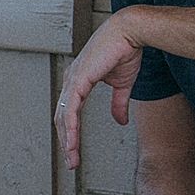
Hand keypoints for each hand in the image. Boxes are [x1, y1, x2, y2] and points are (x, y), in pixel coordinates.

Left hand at [56, 11, 146, 169]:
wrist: (131, 32)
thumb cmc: (125, 50)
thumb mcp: (123, 84)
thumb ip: (118, 103)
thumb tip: (120, 121)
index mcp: (79, 80)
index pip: (70, 112)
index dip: (71, 133)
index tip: (75, 152)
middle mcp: (72, 80)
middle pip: (63, 118)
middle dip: (66, 142)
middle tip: (71, 162)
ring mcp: (73, 80)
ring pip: (64, 117)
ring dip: (67, 140)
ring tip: (71, 159)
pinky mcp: (79, 79)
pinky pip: (71, 109)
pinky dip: (71, 128)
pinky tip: (72, 142)